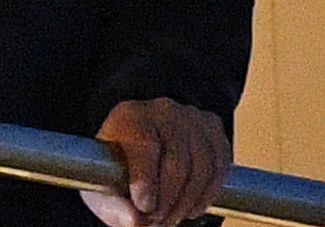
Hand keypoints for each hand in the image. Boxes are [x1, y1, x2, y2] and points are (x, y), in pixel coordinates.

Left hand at [80, 98, 230, 226]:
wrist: (142, 152)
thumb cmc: (120, 171)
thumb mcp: (104, 189)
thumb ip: (112, 206)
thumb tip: (134, 220)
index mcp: (129, 116)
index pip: (144, 144)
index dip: (146, 179)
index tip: (143, 206)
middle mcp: (162, 110)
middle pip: (176, 161)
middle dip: (168, 201)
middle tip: (156, 222)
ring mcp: (192, 116)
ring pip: (202, 167)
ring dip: (188, 202)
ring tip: (171, 218)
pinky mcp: (213, 128)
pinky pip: (220, 166)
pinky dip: (208, 194)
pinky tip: (191, 207)